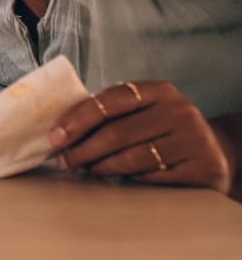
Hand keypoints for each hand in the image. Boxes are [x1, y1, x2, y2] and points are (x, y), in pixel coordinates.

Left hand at [51, 80, 234, 194]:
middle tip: (63, 161)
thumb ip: (110, 112)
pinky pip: (153, 177)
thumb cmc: (162, 128)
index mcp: (159, 91)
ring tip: (85, 169)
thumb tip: (58, 128)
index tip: (55, 136)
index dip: (78, 119)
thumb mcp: (144, 110)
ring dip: (100, 167)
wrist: (215, 150)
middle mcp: (179, 112)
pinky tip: (118, 178)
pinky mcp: (202, 167)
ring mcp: (193, 140)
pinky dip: (130, 179)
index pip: (110, 100)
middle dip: (82, 150)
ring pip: (132, 158)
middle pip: (117, 133)